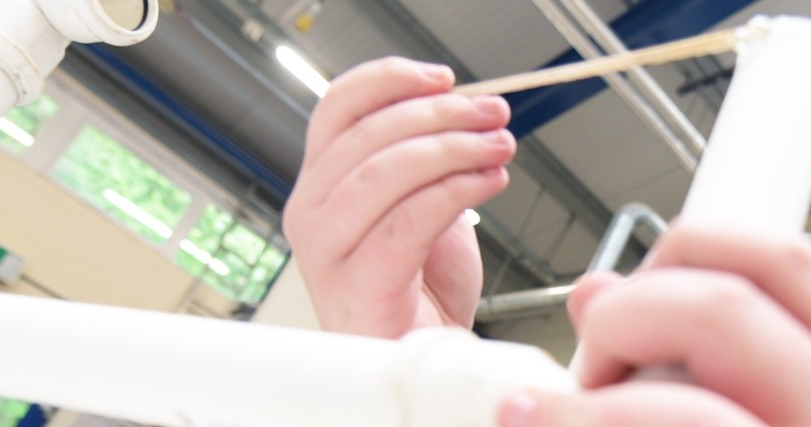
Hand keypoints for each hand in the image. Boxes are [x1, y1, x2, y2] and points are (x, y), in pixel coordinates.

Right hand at [284, 57, 514, 338]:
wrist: (423, 351)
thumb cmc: (421, 285)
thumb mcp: (420, 200)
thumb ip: (426, 156)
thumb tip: (465, 106)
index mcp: (321, 181)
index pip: (338, 107)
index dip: (389, 81)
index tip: (443, 77)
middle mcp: (311, 211)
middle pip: (368, 135)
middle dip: (441, 114)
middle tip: (492, 114)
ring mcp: (327, 251)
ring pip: (385, 174)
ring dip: (453, 150)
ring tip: (498, 148)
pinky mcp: (359, 283)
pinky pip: (407, 222)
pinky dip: (455, 192)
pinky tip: (488, 183)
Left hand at [498, 221, 810, 425]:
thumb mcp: (707, 407)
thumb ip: (666, 357)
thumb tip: (594, 291)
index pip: (784, 262)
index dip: (692, 248)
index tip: (626, 294)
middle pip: (730, 304)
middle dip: (629, 316)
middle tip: (587, 362)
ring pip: (695, 391)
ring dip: (595, 396)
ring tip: (546, 415)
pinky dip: (580, 424)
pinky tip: (534, 424)